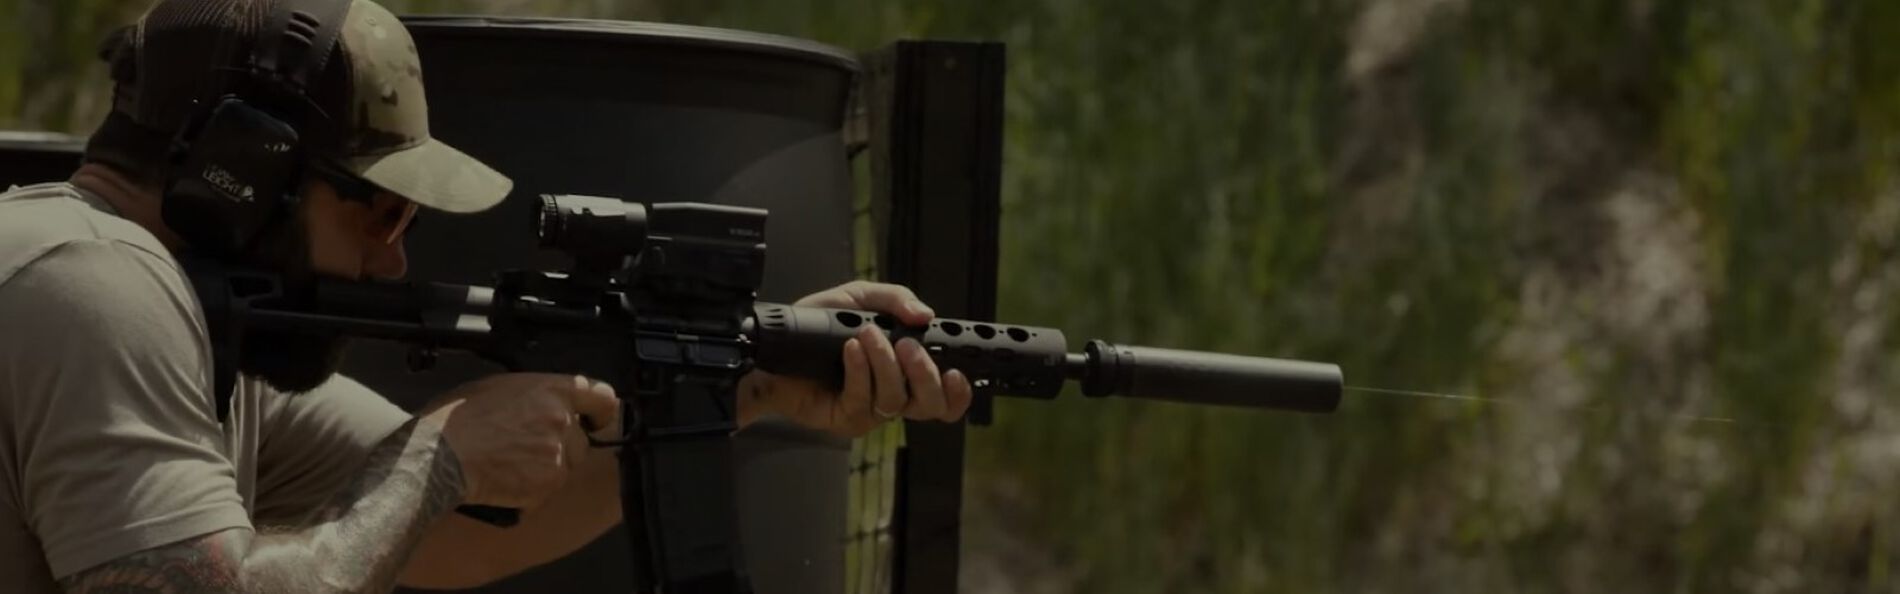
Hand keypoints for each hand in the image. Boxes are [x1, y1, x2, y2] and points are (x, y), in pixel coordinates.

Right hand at [422, 373, 619, 508]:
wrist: (441, 456)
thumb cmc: (458, 419)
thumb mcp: (498, 386)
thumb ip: (533, 393)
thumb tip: (544, 400)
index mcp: (552, 390)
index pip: (601, 396)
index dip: (600, 410)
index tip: (596, 419)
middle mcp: (562, 420)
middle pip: (580, 438)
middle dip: (561, 445)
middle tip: (526, 447)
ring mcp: (558, 454)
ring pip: (566, 465)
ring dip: (547, 467)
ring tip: (510, 463)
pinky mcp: (548, 484)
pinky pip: (549, 488)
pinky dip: (532, 488)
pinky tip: (506, 478)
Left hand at [743, 281, 973, 436]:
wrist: (773, 348)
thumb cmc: (817, 326)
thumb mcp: (859, 299)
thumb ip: (895, 300)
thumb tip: (925, 314)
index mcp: (905, 372)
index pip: (944, 396)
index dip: (958, 393)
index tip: (956, 372)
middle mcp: (893, 395)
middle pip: (930, 406)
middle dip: (925, 375)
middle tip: (907, 346)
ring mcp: (870, 411)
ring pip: (896, 400)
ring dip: (885, 364)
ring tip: (866, 335)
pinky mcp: (846, 418)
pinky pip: (863, 400)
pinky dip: (859, 371)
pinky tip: (849, 350)